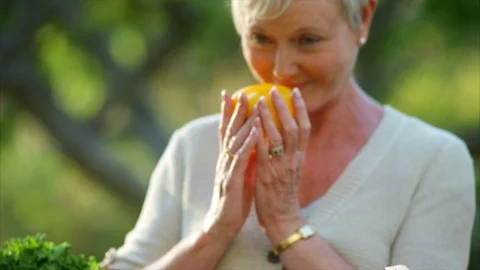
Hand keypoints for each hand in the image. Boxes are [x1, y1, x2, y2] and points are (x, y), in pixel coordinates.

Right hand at [203, 91, 259, 238]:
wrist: (222, 224)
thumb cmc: (234, 200)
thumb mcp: (241, 174)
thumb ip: (245, 157)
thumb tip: (255, 142)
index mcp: (227, 159)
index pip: (226, 131)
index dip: (228, 112)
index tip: (231, 94)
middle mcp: (224, 160)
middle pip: (228, 131)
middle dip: (235, 111)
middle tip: (241, 92)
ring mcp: (226, 169)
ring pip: (234, 141)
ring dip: (243, 122)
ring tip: (251, 104)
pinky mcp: (231, 180)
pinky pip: (240, 158)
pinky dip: (248, 143)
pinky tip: (256, 131)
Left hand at [253, 87, 310, 235]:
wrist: (282, 218)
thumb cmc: (284, 193)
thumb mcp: (292, 170)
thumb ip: (290, 152)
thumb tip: (287, 135)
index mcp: (300, 157)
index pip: (305, 128)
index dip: (301, 109)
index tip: (294, 92)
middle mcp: (293, 159)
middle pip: (293, 128)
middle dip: (284, 107)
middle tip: (274, 90)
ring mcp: (281, 166)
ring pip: (278, 137)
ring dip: (269, 117)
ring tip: (260, 101)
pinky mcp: (267, 174)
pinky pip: (263, 152)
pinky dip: (259, 136)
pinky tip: (251, 123)